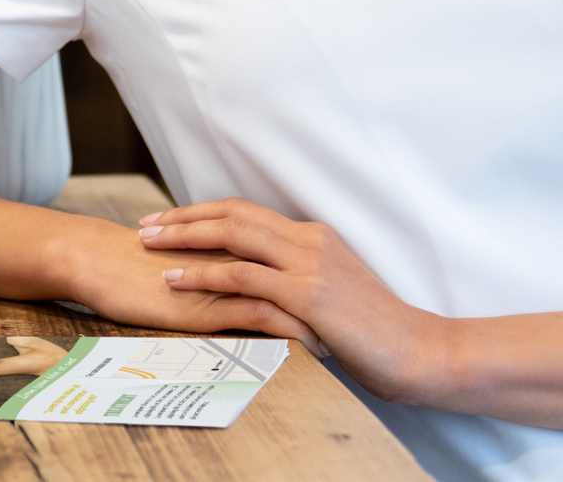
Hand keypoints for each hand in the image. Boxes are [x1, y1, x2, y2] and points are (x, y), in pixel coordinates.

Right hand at [51, 214, 326, 349]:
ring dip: (312, 319)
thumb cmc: (132, 265)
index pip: (286, 256)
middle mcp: (233, 256)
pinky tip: (304, 350)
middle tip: (349, 325)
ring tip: (337, 344)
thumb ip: (212, 268)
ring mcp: (224, 279)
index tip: (337, 304)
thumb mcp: (183, 266)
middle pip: (295, 271)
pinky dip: (286, 331)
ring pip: (283, 291)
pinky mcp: (209, 304)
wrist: (95, 261)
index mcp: (230, 243)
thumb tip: (233, 283)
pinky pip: (258, 315)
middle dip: (325, 299)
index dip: (313, 278)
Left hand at [138, 198, 447, 400]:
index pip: (248, 212)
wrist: (417, 351)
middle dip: (184, 217)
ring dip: (185, 239)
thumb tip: (262, 283)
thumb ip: (299, 280)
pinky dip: (204, 275)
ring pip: (233, 237)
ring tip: (149, 245)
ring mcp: (308, 264)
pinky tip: (176, 280)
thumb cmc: (375, 332)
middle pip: (234, 214)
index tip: (170, 219)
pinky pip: (244, 277)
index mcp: (314, 236)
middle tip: (145, 224)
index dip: (205, 212)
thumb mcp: (333, 294)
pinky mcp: (307, 293)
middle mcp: (309, 240)